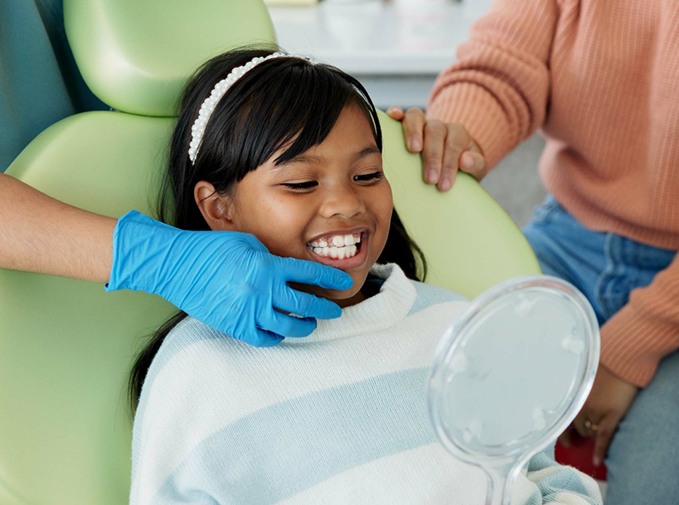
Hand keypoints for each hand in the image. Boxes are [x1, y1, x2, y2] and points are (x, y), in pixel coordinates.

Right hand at [106, 211, 352, 345]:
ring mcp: (248, 311)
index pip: (309, 273)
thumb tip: (285, 270)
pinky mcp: (234, 325)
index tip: (343, 283)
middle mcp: (262, 290)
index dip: (330, 278)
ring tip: (309, 323)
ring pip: (288, 326)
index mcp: (267, 266)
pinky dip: (277, 337)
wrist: (175, 266)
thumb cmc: (209, 249)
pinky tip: (281, 331)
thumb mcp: (245, 242)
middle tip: (334, 310)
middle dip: (325, 309)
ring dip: (304, 326)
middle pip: (305, 304)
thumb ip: (269, 256)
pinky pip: (264, 338)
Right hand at [386, 107, 485, 190]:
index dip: (449, 165)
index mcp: (457, 134)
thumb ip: (476, 164)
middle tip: (430, 179)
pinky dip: (396, 113)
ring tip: (413, 150)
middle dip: (433, 156)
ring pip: (416, 117)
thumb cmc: (462, 166)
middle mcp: (439, 126)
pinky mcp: (408, 125)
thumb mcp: (477, 168)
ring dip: (413, 132)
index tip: (444, 186)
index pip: (453, 146)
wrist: (454, 158)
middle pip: (435, 132)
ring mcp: (422, 123)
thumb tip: (464, 161)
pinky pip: (402, 115)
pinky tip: (393, 117)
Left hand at [559, 365, 637, 466]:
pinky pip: (603, 437)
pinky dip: (599, 450)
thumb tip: (562, 392)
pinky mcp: (611, 414)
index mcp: (570, 392)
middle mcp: (579, 402)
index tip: (560, 439)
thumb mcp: (579, 373)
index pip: (560, 416)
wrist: (622, 357)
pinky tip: (597, 461)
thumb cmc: (601, 361)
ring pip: (588, 431)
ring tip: (596, 432)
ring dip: (590, 433)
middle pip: (575, 426)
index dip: (559, 430)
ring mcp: (595, 410)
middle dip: (577, 432)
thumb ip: (572, 385)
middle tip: (577, 439)